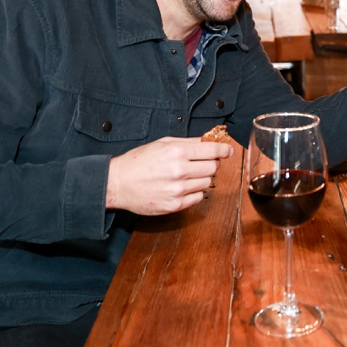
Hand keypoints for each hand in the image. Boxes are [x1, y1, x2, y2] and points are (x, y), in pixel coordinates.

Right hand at [106, 137, 232, 214]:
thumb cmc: (139, 161)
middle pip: (213, 167)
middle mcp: (179, 171)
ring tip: (187, 175)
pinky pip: (198, 198)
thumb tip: (208, 141)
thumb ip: (188, 142)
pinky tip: (183, 187)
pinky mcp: (175, 205)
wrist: (118, 183)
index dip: (223, 150)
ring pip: (207, 183)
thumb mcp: (162, 143)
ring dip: (202, 178)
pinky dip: (195, 192)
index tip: (228, 151)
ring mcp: (178, 190)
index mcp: (177, 152)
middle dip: (212, 163)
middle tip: (202, 162)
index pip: (212, 150)